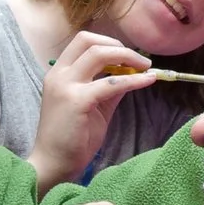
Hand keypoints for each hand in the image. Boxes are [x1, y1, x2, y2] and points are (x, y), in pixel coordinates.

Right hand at [30, 31, 156, 194]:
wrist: (55, 163)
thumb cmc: (73, 137)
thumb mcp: (94, 106)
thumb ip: (109, 87)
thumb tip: (132, 73)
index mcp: (60, 73)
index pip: (83, 41)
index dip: (108, 42)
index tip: (127, 56)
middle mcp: (59, 74)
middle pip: (89, 41)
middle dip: (119, 47)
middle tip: (140, 61)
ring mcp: (65, 86)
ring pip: (98, 54)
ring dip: (127, 57)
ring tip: (146, 68)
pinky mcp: (77, 101)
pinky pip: (111, 83)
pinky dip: (133, 80)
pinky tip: (148, 80)